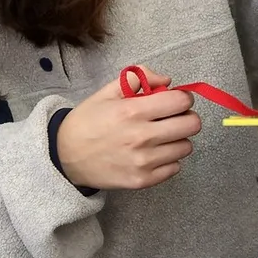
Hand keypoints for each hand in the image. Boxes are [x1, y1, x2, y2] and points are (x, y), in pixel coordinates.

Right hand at [56, 68, 201, 190]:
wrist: (65, 157)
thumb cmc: (86, 123)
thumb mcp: (106, 93)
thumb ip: (138, 78)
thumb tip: (166, 80)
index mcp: (132, 111)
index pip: (182, 101)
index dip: (181, 98)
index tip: (173, 101)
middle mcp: (141, 137)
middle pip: (192, 125)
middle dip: (185, 117)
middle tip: (170, 119)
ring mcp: (143, 161)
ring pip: (186, 147)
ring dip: (176, 140)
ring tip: (158, 138)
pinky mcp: (142, 180)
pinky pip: (175, 168)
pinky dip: (167, 160)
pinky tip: (151, 154)